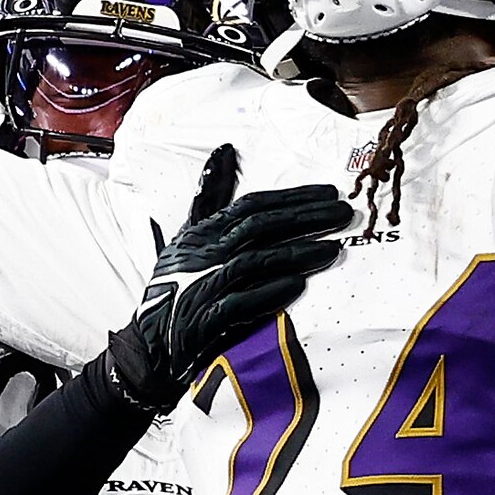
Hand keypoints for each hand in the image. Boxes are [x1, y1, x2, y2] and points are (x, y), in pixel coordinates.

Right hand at [93, 147, 351, 409]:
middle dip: (305, 218)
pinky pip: (241, 303)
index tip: (328, 192)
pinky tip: (298, 285)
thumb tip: (226, 150)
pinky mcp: (205, 320)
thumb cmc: (177, 285)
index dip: (292, 197)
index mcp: (203, 232)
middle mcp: (204, 254)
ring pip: (255, 261)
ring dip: (297, 254)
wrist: (151, 343)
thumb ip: (211, 195)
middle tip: (344, 214)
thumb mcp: (189, 234)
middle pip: (260, 227)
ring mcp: (203, 286)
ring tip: (333, 249)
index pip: (252, 205)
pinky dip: (269, 292)